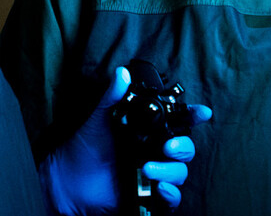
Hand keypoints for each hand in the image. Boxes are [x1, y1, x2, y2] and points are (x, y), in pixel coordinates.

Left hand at [40, 66, 212, 215]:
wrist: (69, 182)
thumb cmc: (84, 149)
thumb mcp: (98, 120)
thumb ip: (112, 97)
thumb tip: (121, 73)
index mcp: (147, 131)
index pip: (178, 121)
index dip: (193, 116)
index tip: (201, 112)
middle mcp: (154, 152)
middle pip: (185, 148)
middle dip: (183, 146)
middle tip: (168, 146)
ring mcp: (154, 174)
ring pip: (179, 173)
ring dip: (170, 171)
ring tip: (146, 168)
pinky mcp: (149, 196)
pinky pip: (171, 199)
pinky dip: (171, 195)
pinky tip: (160, 189)